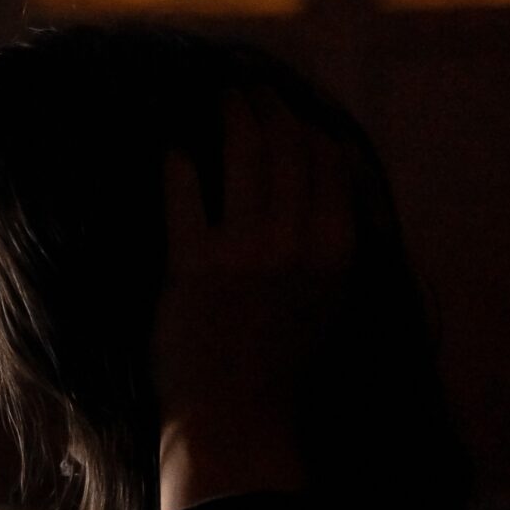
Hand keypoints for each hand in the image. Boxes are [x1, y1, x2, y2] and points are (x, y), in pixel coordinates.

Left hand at [153, 89, 355, 509]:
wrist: (235, 424)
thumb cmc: (279, 371)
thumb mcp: (326, 305)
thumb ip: (328, 247)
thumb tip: (328, 192)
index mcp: (338, 254)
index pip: (331, 166)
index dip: (309, 127)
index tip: (290, 107)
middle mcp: (300, 246)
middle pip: (289, 151)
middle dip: (268, 109)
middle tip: (246, 86)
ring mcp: (247, 255)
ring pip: (246, 161)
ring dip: (232, 119)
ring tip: (217, 97)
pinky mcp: (194, 269)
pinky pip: (185, 199)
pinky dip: (178, 167)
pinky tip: (170, 148)